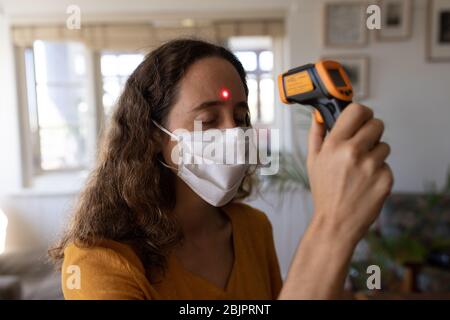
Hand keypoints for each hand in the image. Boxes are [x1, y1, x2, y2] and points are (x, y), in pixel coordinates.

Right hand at [307, 103, 393, 245]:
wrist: (336, 222)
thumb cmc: (324, 192)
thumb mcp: (313, 161)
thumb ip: (316, 134)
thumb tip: (319, 115)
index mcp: (334, 144)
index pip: (357, 110)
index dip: (362, 113)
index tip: (362, 118)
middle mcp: (354, 152)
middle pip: (376, 124)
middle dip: (371, 133)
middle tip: (362, 146)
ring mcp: (372, 166)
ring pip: (384, 146)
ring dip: (375, 154)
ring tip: (360, 170)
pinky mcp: (385, 179)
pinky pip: (387, 165)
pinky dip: (379, 172)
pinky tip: (366, 183)